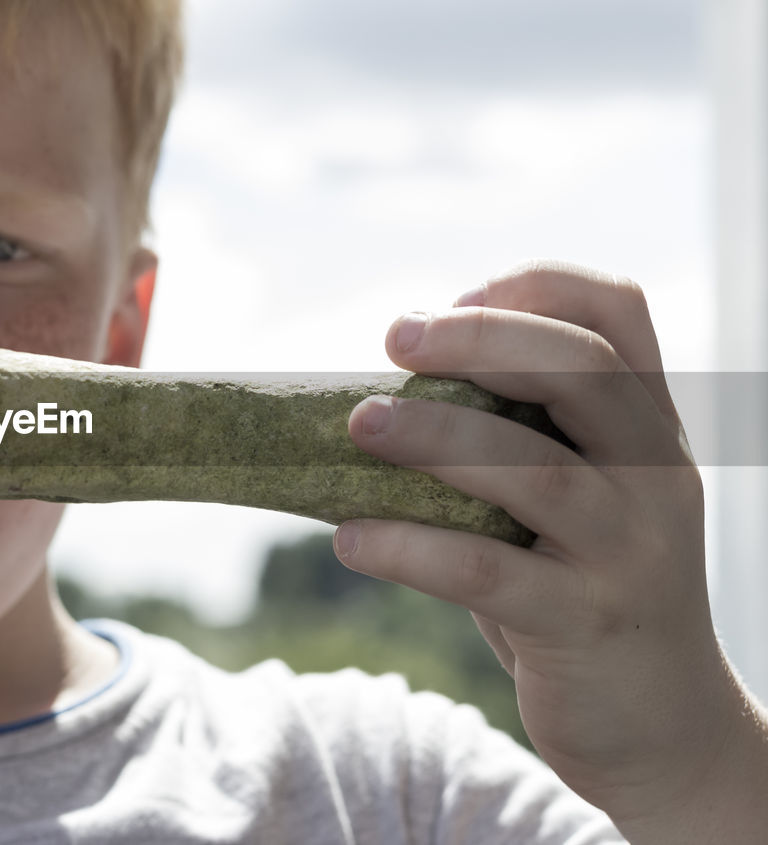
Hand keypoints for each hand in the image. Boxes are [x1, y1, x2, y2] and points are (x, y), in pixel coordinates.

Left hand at [335, 261, 767, 841]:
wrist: (663, 727)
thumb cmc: (584, 590)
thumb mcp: (575, 501)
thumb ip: (517, 441)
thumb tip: (380, 396)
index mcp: (648, 427)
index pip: (617, 314)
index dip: (532, 286)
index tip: (451, 301)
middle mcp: (654, 475)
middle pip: (582, 370)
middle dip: (481, 339)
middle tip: (395, 336)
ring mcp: (629, 551)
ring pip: (533, 470)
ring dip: (434, 437)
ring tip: (356, 425)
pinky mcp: (586, 624)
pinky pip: (487, 573)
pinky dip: (410, 547)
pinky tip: (351, 538)